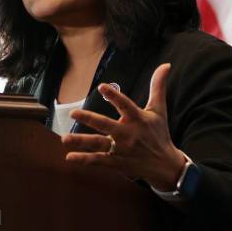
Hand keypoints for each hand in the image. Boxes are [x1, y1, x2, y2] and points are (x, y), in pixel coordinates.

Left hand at [61, 63, 186, 190]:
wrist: (165, 165)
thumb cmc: (159, 133)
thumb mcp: (159, 110)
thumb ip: (158, 87)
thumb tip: (166, 65)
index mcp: (139, 119)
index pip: (125, 105)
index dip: (114, 96)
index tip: (102, 86)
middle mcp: (129, 134)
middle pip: (107, 125)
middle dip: (90, 119)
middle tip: (73, 113)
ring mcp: (122, 150)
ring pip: (99, 145)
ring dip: (82, 142)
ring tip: (65, 138)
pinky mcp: (117, 163)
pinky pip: (99, 161)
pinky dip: (85, 160)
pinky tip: (70, 157)